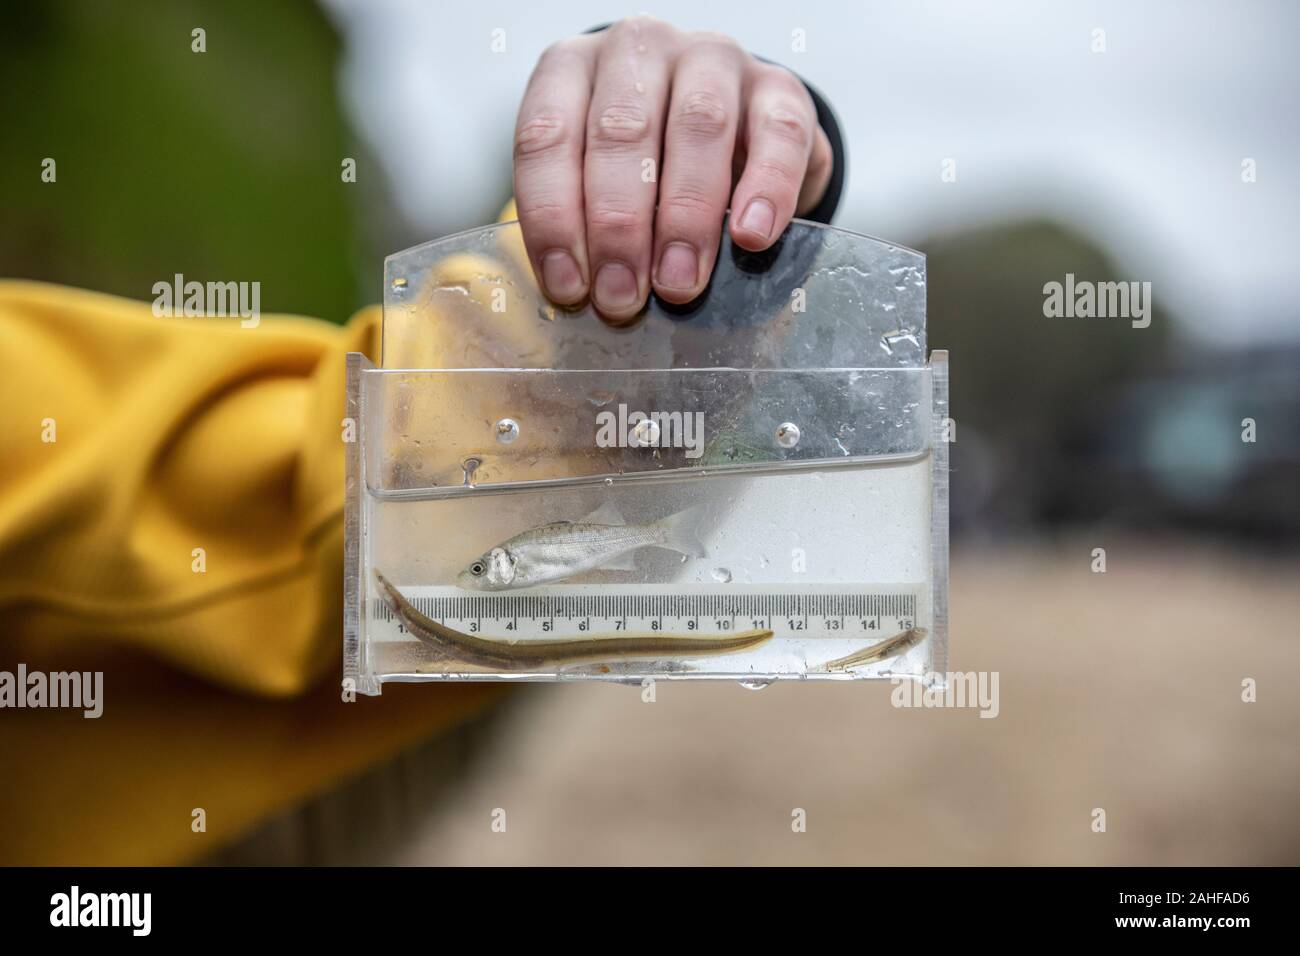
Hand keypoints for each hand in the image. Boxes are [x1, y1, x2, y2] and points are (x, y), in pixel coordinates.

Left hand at [513, 16, 833, 319]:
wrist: (732, 138)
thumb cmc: (647, 168)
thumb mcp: (597, 182)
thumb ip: (585, 223)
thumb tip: (587, 295)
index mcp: (573, 71)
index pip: (548, 136)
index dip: (554, 217)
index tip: (570, 285)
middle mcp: (638, 50)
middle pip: (622, 130)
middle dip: (618, 225)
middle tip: (623, 295)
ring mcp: (711, 59)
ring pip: (699, 125)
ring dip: (685, 216)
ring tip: (679, 281)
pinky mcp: (778, 85)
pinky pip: (779, 133)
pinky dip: (767, 189)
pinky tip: (752, 236)